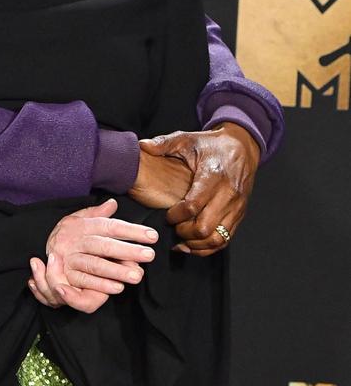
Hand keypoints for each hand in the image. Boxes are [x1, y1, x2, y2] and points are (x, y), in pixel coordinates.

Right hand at [28, 198, 157, 313]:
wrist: (42, 249)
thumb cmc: (67, 234)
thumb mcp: (78, 219)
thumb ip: (97, 213)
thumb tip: (113, 203)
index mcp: (82, 225)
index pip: (110, 226)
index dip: (131, 231)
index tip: (152, 236)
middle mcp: (76, 241)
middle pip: (104, 245)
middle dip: (128, 250)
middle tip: (150, 255)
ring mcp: (69, 258)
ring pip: (95, 264)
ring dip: (117, 271)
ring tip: (137, 275)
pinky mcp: (65, 275)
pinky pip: (84, 281)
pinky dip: (101, 285)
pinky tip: (118, 287)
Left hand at [138, 122, 260, 255]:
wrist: (243, 147)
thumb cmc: (212, 144)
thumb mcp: (187, 139)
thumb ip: (163, 144)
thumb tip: (142, 146)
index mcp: (213, 176)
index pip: (192, 206)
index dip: (175, 215)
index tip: (166, 215)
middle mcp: (228, 194)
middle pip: (204, 227)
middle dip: (184, 232)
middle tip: (172, 227)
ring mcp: (236, 206)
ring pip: (217, 239)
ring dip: (196, 244)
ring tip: (181, 238)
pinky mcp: (240, 214)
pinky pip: (226, 239)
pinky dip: (208, 246)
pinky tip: (193, 242)